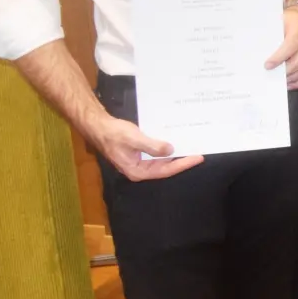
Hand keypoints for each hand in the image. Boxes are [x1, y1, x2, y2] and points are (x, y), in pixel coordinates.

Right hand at [88, 114, 203, 181]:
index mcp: (137, 171)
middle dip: (182, 161)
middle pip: (165, 168)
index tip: (198, 158)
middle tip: (199, 153)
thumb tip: (171, 151)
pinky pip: (156, 154)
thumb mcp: (135, 139)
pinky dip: (166, 149)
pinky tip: (175, 142)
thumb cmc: (114, 133)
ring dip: (175, 155)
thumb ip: (153, 146)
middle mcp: (139, 170)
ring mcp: (138, 162)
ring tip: (191, 148)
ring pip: (161, 162)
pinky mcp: (138, 154)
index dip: (183, 164)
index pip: (166, 170)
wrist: (98, 126)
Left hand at [269, 7, 297, 88]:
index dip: (279, 57)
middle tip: (274, 76)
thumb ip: (273, 34)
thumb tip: (260, 51)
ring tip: (282, 82)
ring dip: (294, 77)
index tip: (267, 65)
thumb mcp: (281, 20)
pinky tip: (293, 83)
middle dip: (286, 71)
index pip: (291, 45)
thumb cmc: (291, 18)